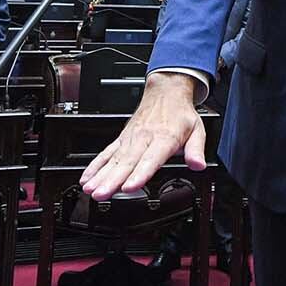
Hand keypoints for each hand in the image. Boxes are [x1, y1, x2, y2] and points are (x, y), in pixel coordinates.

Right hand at [81, 71, 204, 198]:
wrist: (166, 92)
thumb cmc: (180, 113)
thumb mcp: (197, 129)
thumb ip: (196, 150)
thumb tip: (198, 165)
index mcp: (164, 138)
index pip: (150, 159)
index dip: (139, 174)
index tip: (129, 187)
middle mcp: (144, 139)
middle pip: (127, 162)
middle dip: (112, 180)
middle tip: (101, 194)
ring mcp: (130, 139)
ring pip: (114, 159)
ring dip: (100, 175)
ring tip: (90, 189)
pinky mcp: (122, 139)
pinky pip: (107, 153)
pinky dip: (95, 165)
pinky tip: (87, 178)